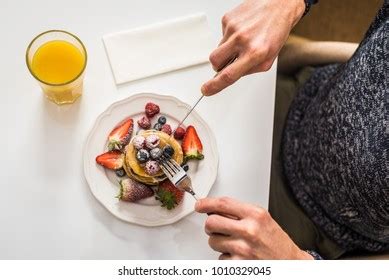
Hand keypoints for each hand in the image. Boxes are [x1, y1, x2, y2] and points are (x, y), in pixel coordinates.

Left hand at [195, 197, 312, 259]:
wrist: (289, 262)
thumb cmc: (275, 241)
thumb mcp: (261, 218)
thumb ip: (239, 211)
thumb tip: (213, 208)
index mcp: (255, 215)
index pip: (223, 204)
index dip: (206, 203)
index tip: (200, 205)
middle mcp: (249, 230)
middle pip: (211, 223)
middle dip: (211, 226)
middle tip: (218, 228)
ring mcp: (243, 249)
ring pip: (212, 241)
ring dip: (219, 242)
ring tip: (235, 243)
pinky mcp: (239, 265)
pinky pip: (219, 258)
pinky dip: (226, 257)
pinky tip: (239, 255)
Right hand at [201, 0, 305, 95]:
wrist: (279, 5)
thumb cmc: (276, 31)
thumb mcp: (268, 59)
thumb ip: (249, 70)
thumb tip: (229, 77)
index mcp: (255, 53)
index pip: (229, 75)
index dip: (215, 86)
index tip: (206, 90)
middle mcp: (243, 40)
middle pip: (216, 62)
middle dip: (219, 66)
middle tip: (230, 60)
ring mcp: (233, 28)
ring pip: (218, 49)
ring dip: (227, 50)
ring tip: (242, 41)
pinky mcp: (228, 19)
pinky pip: (221, 35)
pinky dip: (230, 37)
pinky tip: (242, 31)